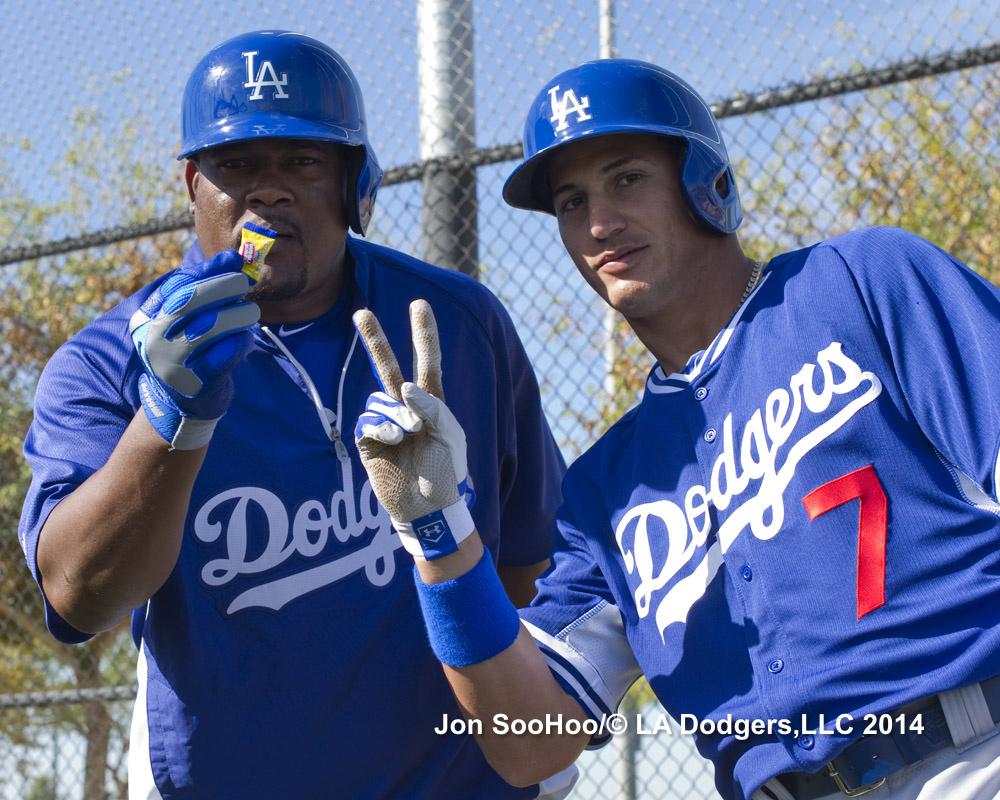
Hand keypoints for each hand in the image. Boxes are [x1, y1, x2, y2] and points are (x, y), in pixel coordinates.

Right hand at [129, 249, 259, 449]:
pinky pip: (221, 356)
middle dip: (222, 286)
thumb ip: (208, 289)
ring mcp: (171, 363)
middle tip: (244, 283)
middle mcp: (154, 339)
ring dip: (237, 315)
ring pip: (208, 328)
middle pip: (189, 301)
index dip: (208, 269)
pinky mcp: (194, 384)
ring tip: (251, 312)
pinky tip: (245, 338)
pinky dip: (238, 342)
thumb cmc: (191, 350)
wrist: (181, 404)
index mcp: (149, 318)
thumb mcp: (191, 319)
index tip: (234, 260)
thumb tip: (235, 257)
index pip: (177, 284)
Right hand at [353, 300, 473, 559]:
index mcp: (431, 402)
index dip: (424, 334)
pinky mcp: (368, 440)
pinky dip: (384, 427)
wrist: (426, 507)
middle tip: (361, 312)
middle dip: (375, 340)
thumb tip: (404, 388)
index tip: (419, 305)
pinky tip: (395, 441)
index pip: (427, 361)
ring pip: (380, 400)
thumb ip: (433, 406)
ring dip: (397, 413)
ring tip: (411, 434)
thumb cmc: (444, 471)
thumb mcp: (450, 435)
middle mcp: (405, 407)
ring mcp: (385, 423)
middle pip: (388, 367)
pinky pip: (369, 421)